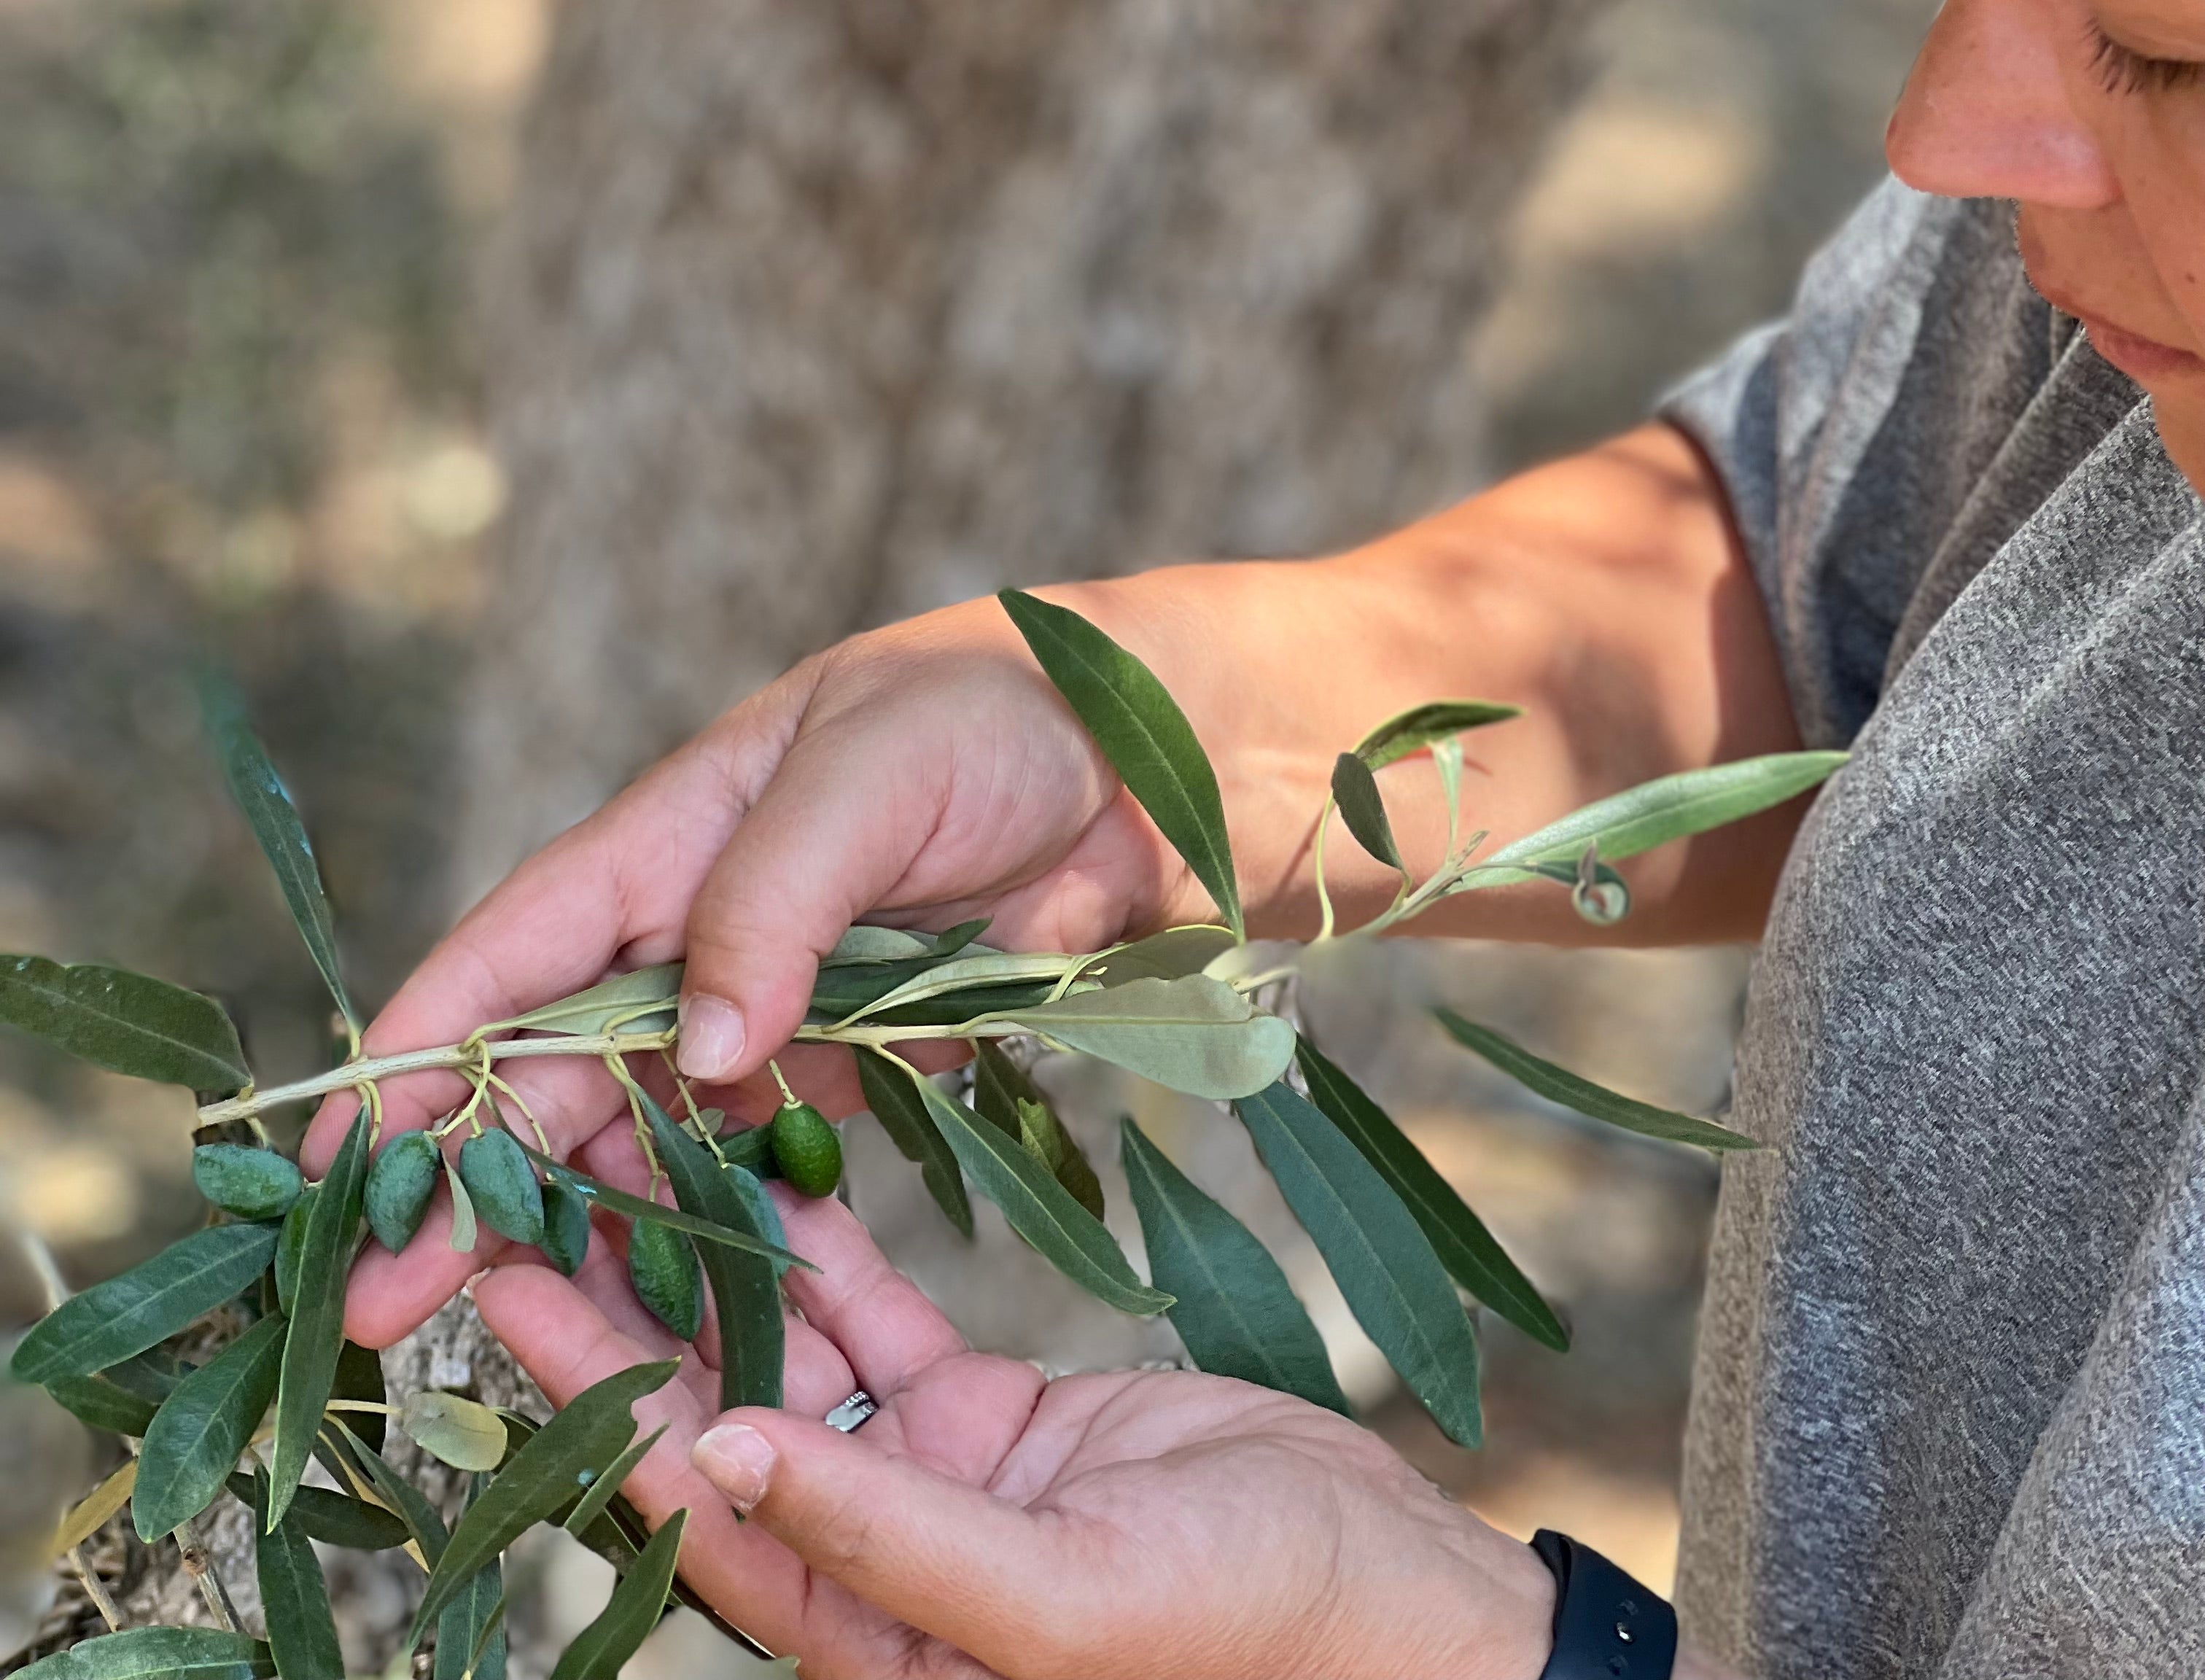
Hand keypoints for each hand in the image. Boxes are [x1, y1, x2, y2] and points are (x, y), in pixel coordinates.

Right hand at [323, 593, 1195, 1343]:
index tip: (333, 1157)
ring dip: (580, 1219)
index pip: (516, 948)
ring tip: (515, 1329)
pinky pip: (766, 1153)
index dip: (417, 1050)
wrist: (1167, 752)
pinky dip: (717, 1219)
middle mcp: (707, 921)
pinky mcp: (863, 1054)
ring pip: (648, 1125)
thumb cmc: (1012, 710)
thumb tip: (694, 1050)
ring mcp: (783, 994)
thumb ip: (774, 902)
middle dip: (469, 1177)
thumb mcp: (876, 771)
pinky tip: (680, 1299)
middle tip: (387, 1306)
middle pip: (559, 1064)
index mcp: (679, 828)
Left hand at [472, 1187, 1559, 1679]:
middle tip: (529, 1186)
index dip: (591, 1394)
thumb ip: (887, 1540)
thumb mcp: (1062, 1600)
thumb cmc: (1246, 1629)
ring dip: (711, 1258)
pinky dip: (821, 1250)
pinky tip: (764, 1165)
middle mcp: (866, 1566)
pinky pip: (879, 1324)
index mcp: (861, 1645)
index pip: (687, 1503)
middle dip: (620, 1305)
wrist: (1392, 1607)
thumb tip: (718, 1460)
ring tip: (626, 1143)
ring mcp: (929, 1487)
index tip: (502, 1285)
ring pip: (784, 1357)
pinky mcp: (992, 1427)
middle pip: (710, 1418)